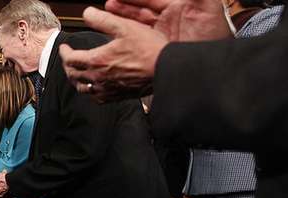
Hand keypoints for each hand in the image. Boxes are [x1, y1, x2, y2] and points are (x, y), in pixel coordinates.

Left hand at [59, 0, 229, 101]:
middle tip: (68, 59)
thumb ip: (102, 20)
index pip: (70, 59)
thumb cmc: (147, 48)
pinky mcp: (116, 96)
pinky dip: (90, 91)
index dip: (64, 52)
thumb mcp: (124, 27)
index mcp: (96, 61)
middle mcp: (98, 78)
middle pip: (73, 75)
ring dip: (76, 79)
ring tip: (77, 73)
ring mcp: (106, 89)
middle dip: (67, 66)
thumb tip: (87, 13)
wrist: (165, 69)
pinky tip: (94, 86)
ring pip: (82, 88)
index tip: (65, 47)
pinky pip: (96, 97)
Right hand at [105, 0, 230, 41]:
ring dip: (122, 20)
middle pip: (141, 10)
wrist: (213, 64)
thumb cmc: (217, 34)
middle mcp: (168, 21)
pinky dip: (128, 40)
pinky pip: (139, 43)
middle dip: (124, 6)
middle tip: (109, 4)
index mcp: (178, 7)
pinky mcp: (158, 51)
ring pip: (138, 25)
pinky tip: (118, 39)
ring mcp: (162, 37)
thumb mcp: (208, 6)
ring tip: (107, 16)